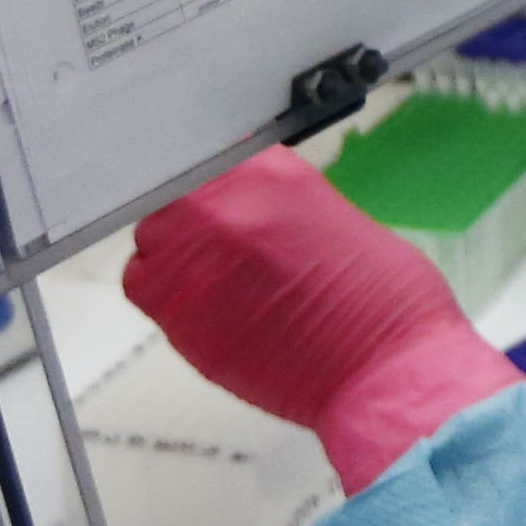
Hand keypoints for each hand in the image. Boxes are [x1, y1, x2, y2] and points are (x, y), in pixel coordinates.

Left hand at [125, 145, 521, 493]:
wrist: (384, 367)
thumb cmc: (383, 302)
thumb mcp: (334, 219)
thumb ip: (277, 208)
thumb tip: (244, 216)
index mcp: (273, 172)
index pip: (211, 158)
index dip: (213, 187)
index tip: (224, 206)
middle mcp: (226, 202)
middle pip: (174, 199)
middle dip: (191, 225)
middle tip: (225, 258)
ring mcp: (195, 254)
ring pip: (150, 242)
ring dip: (174, 261)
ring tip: (220, 291)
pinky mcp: (176, 309)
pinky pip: (142, 287)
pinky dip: (165, 298)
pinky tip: (207, 314)